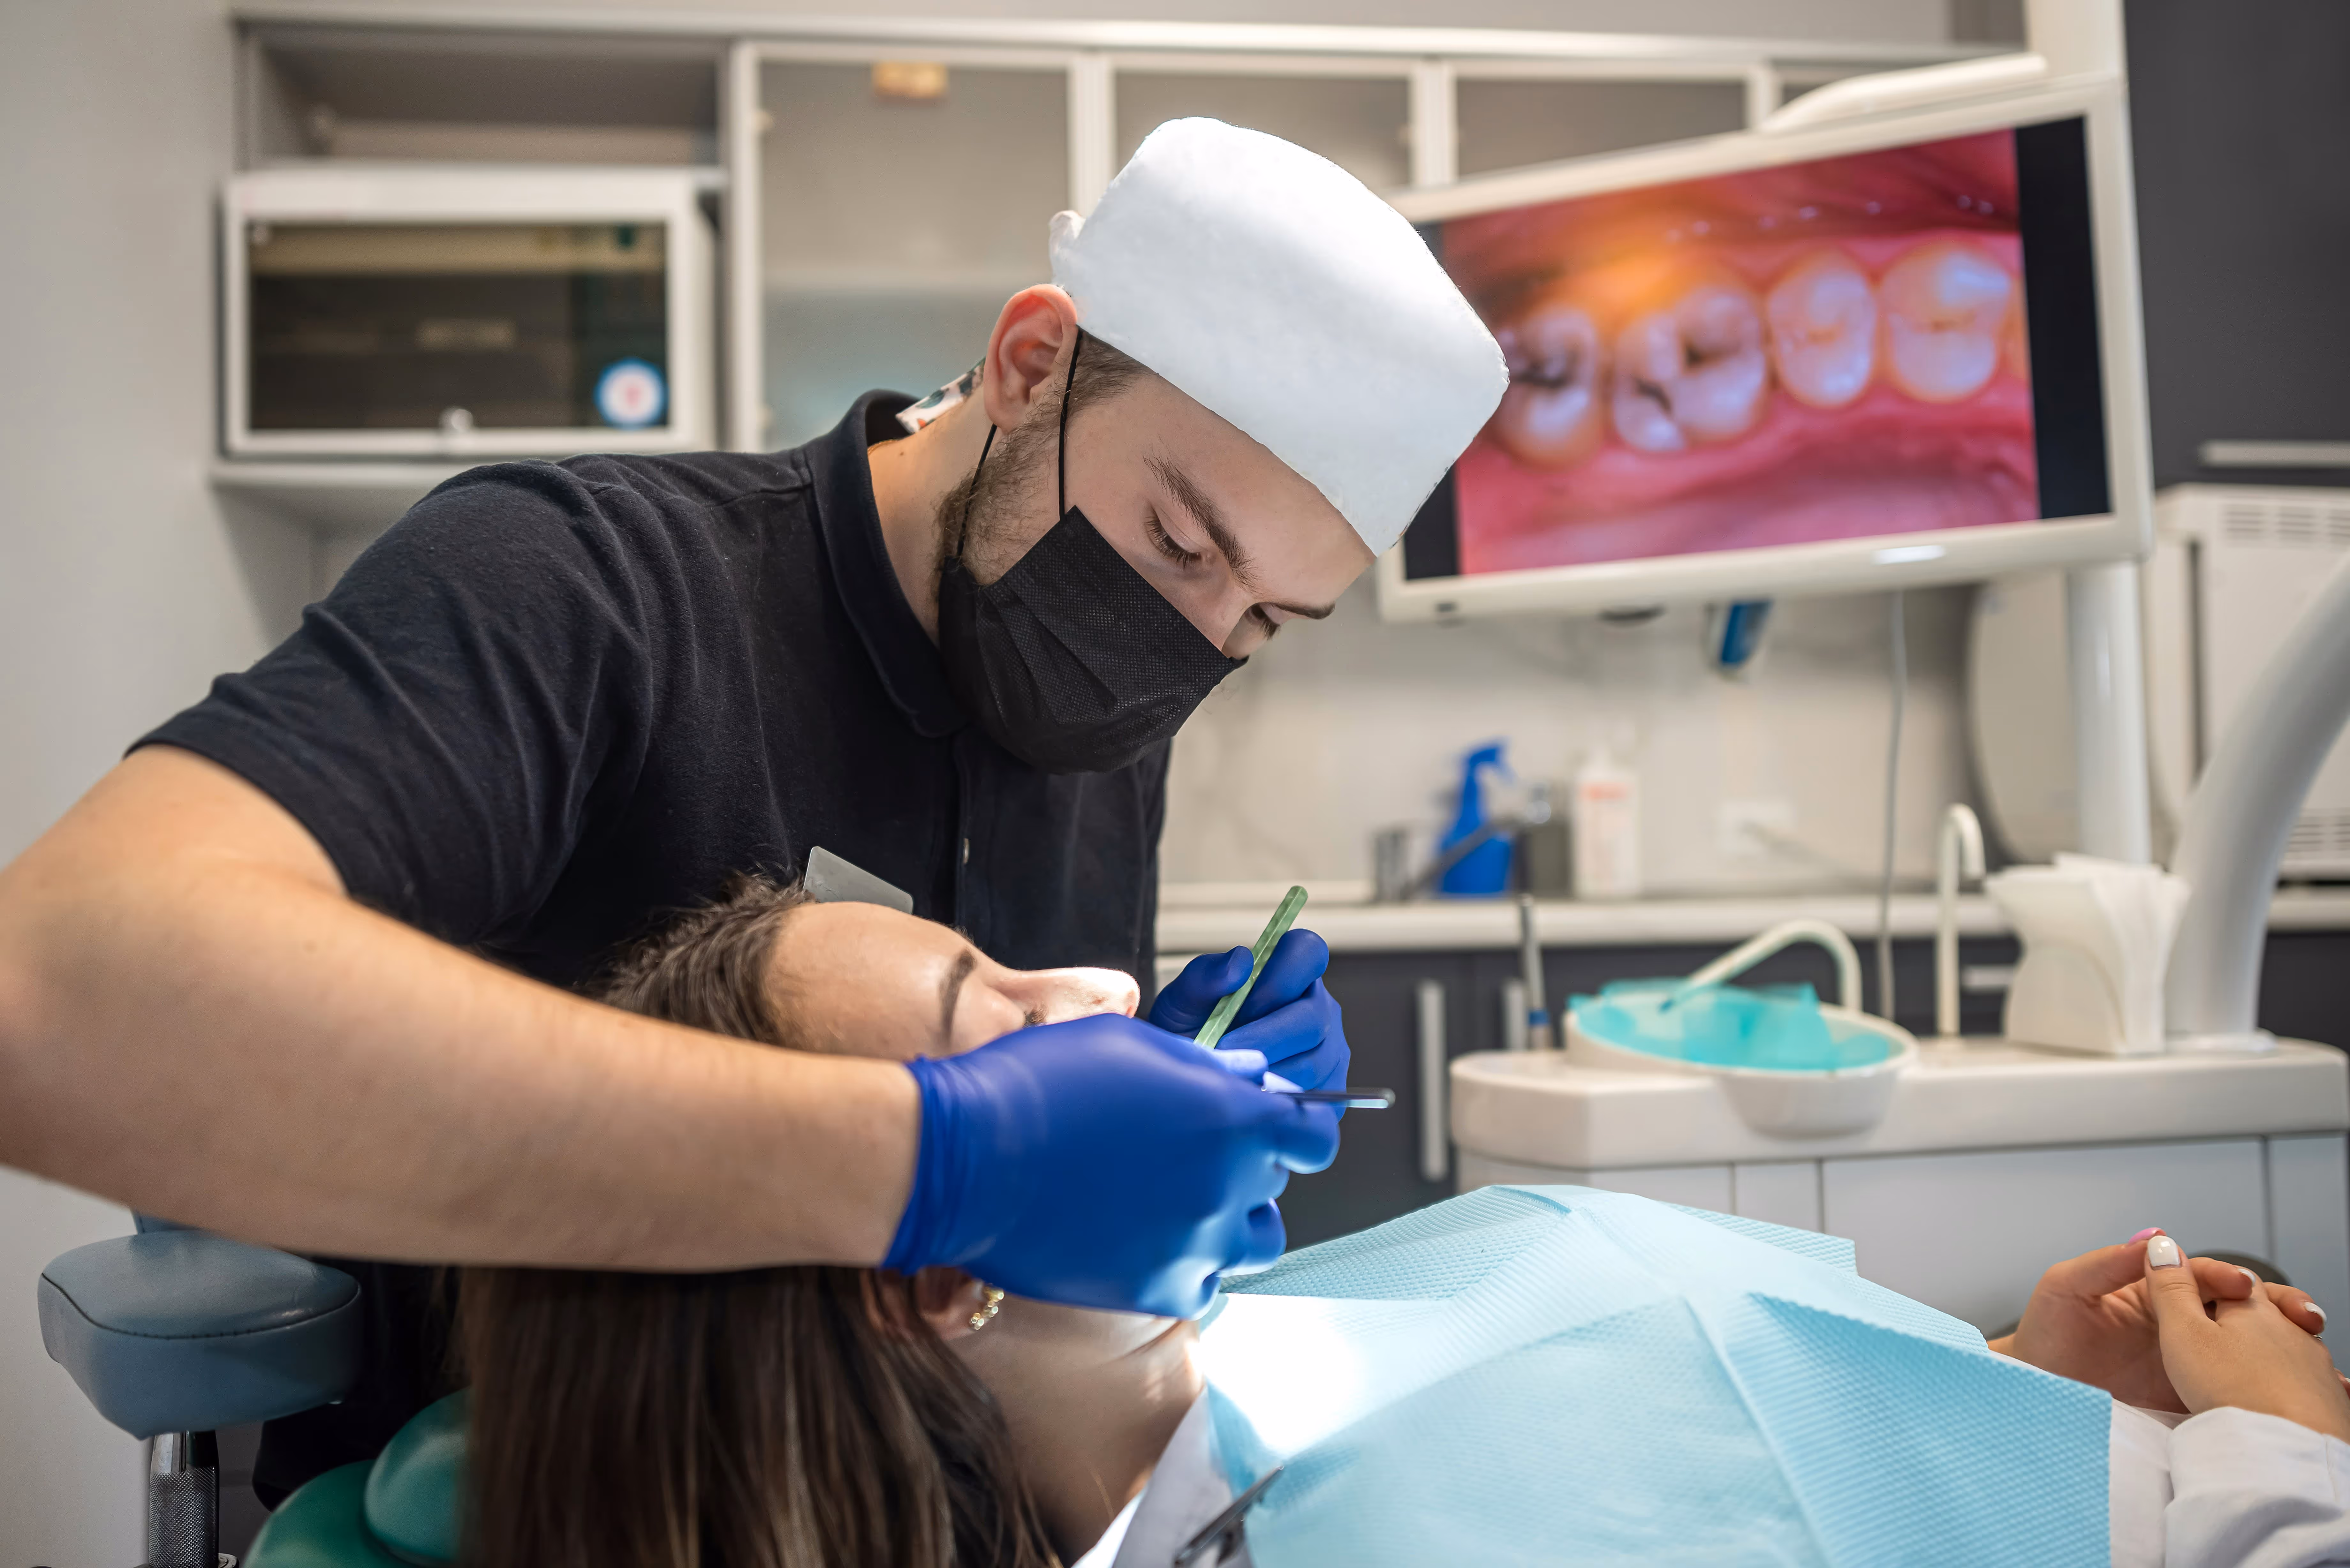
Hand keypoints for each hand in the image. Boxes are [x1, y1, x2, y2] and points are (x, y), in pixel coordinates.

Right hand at [880, 1012, 1340, 1317]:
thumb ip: (1208, 1066)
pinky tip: (1142, 1236)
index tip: (1273, 1122)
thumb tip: (1254, 1077)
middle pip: (1274, 1181)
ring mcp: (1197, 1246)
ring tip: (1174, 1197)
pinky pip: (1205, 1283)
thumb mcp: (1134, 1045)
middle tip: (1185, 1148)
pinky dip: (1186, 1263)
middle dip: (1245, 1162)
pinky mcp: (1158, 1290)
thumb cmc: (1042, 1084)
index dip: (1297, 1124)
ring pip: (1253, 1239)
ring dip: (1229, 1218)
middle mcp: (1229, 1187)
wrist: (966, 1157)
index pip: (1316, 1133)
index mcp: (1235, 1119)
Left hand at [1149, 930, 1351, 1092]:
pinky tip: (1252, 1098)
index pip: (1308, 951)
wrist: (1192, 1078)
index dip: (1280, 978)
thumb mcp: (1183, 1000)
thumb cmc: (1190, 1031)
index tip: (1243, 1004)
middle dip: (1266, 1038)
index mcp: (1290, 970)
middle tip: (1226, 1053)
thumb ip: (1206, 976)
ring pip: (1314, 1062)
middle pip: (1312, 1017)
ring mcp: (1331, 1047)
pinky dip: (1281, 1101)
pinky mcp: (1331, 1088)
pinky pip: (1318, 1097)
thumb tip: (1242, 961)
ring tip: (1234, 1077)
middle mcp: (1319, 1005)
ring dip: (1269, 1073)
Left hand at [1992, 1230, 2327, 1410]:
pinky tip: (2284, 1394)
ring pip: (2243, 1347)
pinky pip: (2229, 1388)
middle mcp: (2176, 1324)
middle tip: (2302, 1316)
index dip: (2223, 1277)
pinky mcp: (2188, 1396)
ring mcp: (2186, 1361)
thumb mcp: (2065, 1287)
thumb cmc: (2044, 1334)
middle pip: (2235, 1308)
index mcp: (2152, 1293)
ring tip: (2312, 1352)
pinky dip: (2260, 1388)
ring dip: (2279, 1345)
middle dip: (2273, 1307)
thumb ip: (2106, 1263)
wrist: (2032, 1389)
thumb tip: (2152, 1239)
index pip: (2199, 1277)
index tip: (2241, 1286)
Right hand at [2145, 1232, 2349, 1442]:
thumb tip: (2162, 1245)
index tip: (2191, 1293)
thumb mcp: (2182, 1334)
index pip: (2232, 1277)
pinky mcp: (2330, 1397)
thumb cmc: (2231, 1391)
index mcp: (2252, 1307)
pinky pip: (2313, 1378)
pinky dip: (2298, 1380)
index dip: (2211, 1280)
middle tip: (2227, 1326)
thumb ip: (2171, 1289)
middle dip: (2248, 1311)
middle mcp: (2290, 1328)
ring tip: (2255, 1365)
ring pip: (2293, 1341)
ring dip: (2275, 1347)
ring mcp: (2315, 1362)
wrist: (2291, 1448)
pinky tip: (2289, 1395)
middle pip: (2267, 1307)